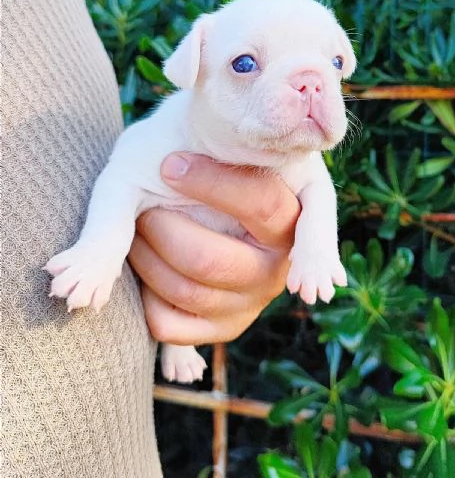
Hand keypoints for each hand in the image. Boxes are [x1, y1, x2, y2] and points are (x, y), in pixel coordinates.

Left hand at [128, 153, 300, 345]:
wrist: (208, 211)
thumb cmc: (209, 171)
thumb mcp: (221, 151)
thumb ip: (211, 150)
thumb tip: (172, 160)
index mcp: (293, 215)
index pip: (261, 202)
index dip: (210, 183)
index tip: (168, 166)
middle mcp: (279, 266)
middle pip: (208, 260)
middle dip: (160, 229)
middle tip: (144, 206)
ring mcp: (252, 302)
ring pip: (184, 291)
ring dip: (143, 256)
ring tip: (136, 229)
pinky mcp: (225, 328)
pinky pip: (169, 324)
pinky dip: (144, 295)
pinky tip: (148, 265)